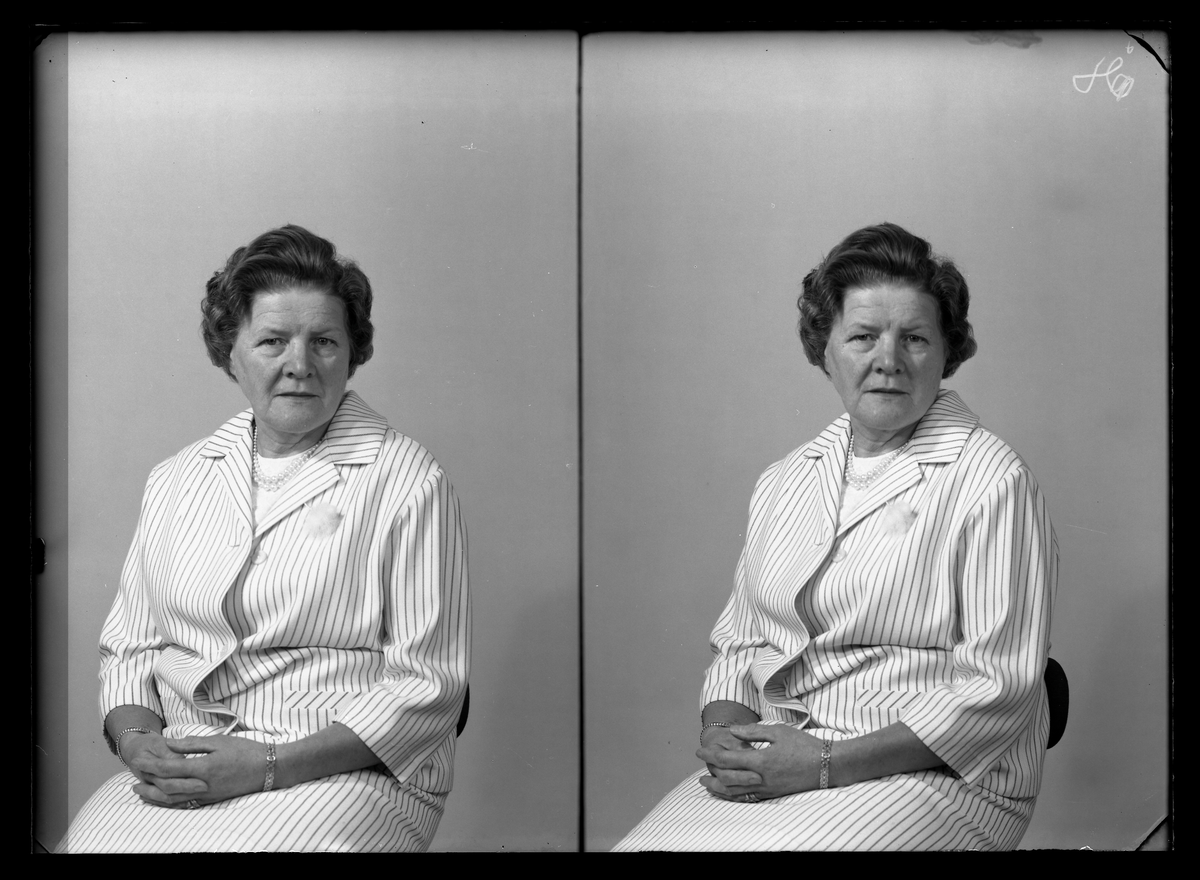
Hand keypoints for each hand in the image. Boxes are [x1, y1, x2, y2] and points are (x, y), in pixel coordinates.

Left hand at [126, 733, 267, 808]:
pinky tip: (161, 799)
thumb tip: (169, 744)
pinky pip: (184, 804)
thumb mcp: (219, 741)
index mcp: (204, 768)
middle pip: (166, 787)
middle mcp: (202, 785)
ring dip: (153, 796)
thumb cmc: (246, 751)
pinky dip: (168, 803)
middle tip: (133, 776)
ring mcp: (206, 795)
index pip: (169, 768)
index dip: (150, 765)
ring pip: (173, 800)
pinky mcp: (211, 800)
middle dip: (147, 782)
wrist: (268, 769)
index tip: (138, 760)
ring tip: (140, 791)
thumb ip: (192, 744)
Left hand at [695, 723, 824, 800]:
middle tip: (700, 764)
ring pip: (735, 792)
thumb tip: (732, 731)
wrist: (828, 766)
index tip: (699, 751)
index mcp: (761, 761)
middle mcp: (761, 778)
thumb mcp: (779, 732)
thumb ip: (753, 732)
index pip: (727, 759)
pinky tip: (727, 792)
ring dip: (717, 787)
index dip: (710, 755)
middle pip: (727, 777)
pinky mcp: (773, 795)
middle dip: (710, 771)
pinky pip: (747, 798)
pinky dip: (733, 796)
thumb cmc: (804, 746)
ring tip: (705, 783)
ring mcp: (767, 790)